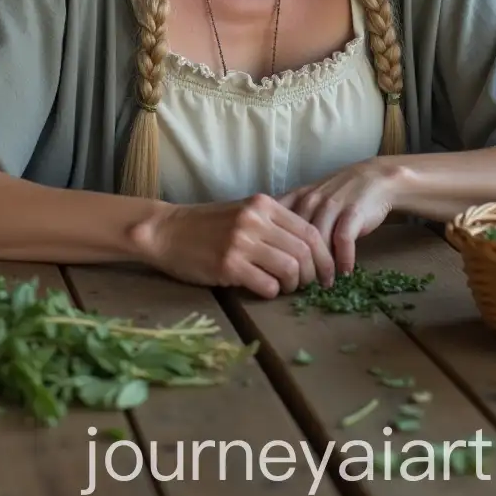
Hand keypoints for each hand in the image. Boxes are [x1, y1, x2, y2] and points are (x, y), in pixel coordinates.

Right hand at [130, 193, 335, 298]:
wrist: (166, 231)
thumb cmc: (207, 225)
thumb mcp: (244, 213)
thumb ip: (274, 224)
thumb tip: (311, 251)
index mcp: (263, 204)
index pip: (310, 230)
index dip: (325, 256)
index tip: (329, 273)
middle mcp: (255, 219)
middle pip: (304, 251)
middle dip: (315, 274)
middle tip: (311, 286)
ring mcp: (241, 242)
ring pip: (290, 269)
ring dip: (293, 285)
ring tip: (285, 287)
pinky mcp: (228, 265)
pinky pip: (267, 285)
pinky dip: (272, 292)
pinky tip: (263, 289)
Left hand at [278, 158, 399, 273]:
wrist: (375, 178)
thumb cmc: (339, 195)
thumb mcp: (311, 200)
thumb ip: (293, 219)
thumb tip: (276, 251)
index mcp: (296, 199)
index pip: (276, 226)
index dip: (276, 252)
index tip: (281, 272)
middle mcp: (310, 201)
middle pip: (296, 238)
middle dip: (298, 265)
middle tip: (302, 286)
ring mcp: (331, 205)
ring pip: (318, 242)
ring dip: (321, 267)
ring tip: (324, 284)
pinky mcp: (352, 212)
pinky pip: (343, 240)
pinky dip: (344, 259)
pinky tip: (345, 272)